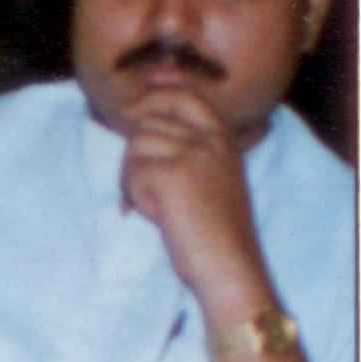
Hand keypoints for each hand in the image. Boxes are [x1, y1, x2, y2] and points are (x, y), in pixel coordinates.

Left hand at [114, 86, 272, 321]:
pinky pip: (132, 174)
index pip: (183, 96)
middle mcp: (211, 140)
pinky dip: (136, 199)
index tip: (131, 106)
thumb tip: (139, 125)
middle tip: (151, 190)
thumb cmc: (213, 231)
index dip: (153, 97)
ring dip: (135, 179)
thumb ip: (185, 150)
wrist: (228, 264)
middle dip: (137, 157)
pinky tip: (159, 216)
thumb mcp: (209, 178)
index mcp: (223, 139)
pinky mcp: (173, 173)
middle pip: (147, 124)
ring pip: (135, 147)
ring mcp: (194, 153)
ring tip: (159, 206)